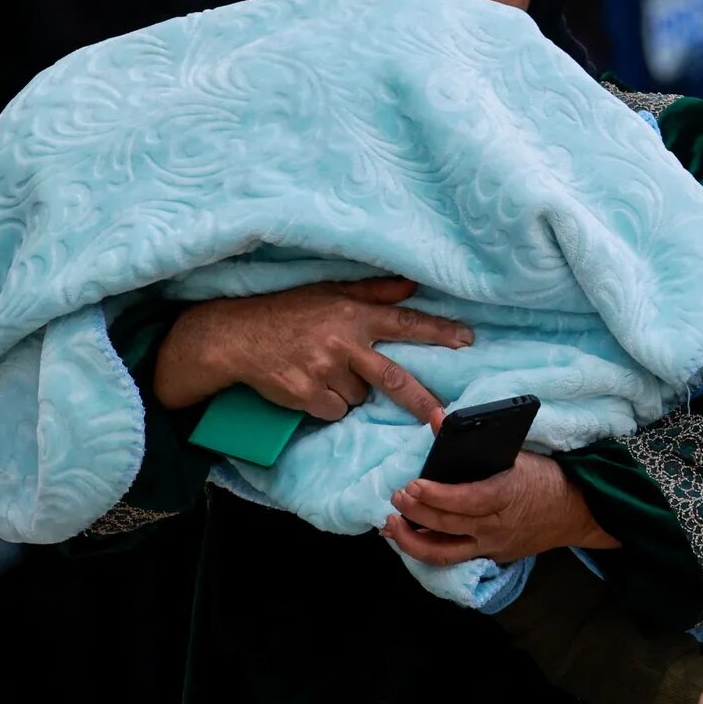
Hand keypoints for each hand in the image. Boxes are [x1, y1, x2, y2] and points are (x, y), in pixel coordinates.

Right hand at [152, 279, 468, 420]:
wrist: (235, 336)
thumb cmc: (286, 311)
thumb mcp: (328, 292)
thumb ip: (372, 292)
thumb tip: (411, 286)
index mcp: (352, 314)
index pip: (404, 323)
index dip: (437, 332)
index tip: (467, 340)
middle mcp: (342, 343)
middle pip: (394, 378)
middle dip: (423, 400)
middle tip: (442, 418)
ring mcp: (324, 372)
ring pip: (359, 397)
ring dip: (350, 391)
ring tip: (324, 371)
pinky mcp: (306, 396)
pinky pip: (334, 411)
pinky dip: (327, 405)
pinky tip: (309, 387)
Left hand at [383, 451, 620, 564]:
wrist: (576, 512)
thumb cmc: (545, 478)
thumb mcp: (517, 453)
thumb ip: (475, 441)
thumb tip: (438, 418)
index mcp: (506, 495)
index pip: (465, 501)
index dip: (436, 496)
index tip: (413, 484)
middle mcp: (496, 527)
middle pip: (447, 526)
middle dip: (415, 513)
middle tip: (397, 497)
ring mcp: (492, 546)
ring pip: (444, 554)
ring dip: (412, 541)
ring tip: (391, 525)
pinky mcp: (490, 557)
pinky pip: (453, 558)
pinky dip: (428, 549)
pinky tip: (410, 537)